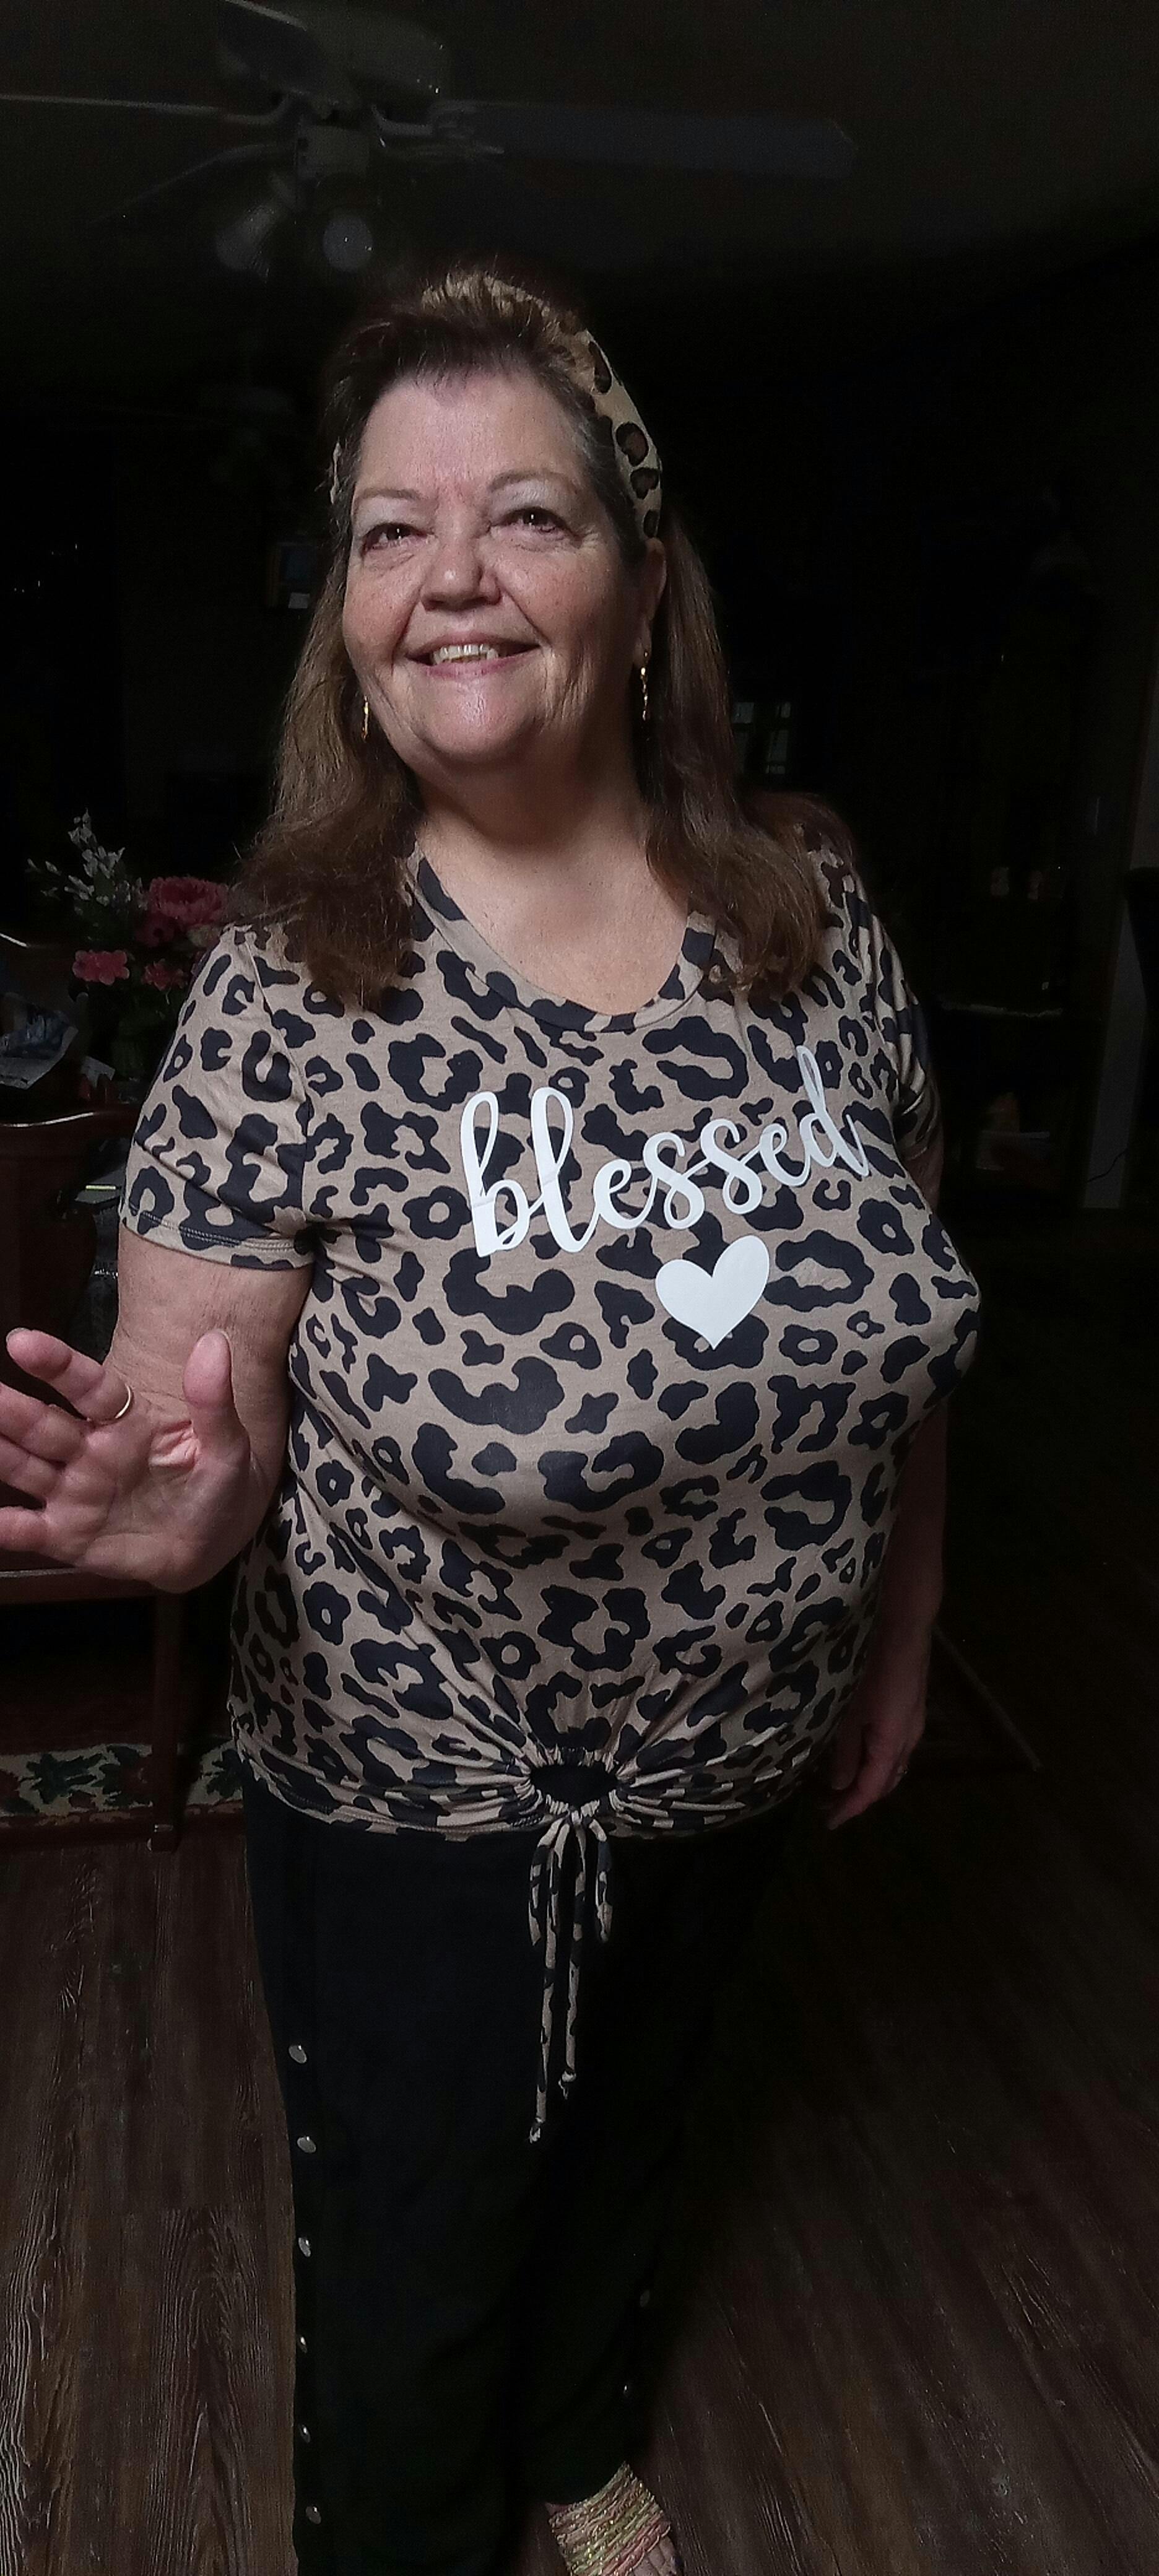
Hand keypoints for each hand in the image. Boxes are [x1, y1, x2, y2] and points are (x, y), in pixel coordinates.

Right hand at [0, 1326, 259, 1591]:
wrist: (212, 1546)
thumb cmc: (216, 1485)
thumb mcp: (228, 1447)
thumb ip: (214, 1401)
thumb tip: (215, 1341)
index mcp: (126, 1422)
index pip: (88, 1387)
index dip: (57, 1364)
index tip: (21, 1341)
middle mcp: (89, 1450)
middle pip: (42, 1425)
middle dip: (10, 1410)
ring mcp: (73, 1492)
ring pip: (25, 1468)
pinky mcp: (65, 1535)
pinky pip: (28, 1530)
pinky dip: (6, 1527)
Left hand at [823, 1623, 932, 1829]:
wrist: (903, 1628)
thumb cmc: (872, 1668)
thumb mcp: (851, 1712)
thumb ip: (845, 1750)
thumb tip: (840, 1785)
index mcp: (892, 1745)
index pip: (870, 1789)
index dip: (850, 1809)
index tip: (829, 1823)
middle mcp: (908, 1740)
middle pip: (886, 1781)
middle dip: (860, 1797)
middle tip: (832, 1805)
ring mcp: (913, 1723)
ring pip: (893, 1765)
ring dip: (870, 1778)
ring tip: (843, 1783)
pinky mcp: (910, 1708)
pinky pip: (895, 1747)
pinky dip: (878, 1760)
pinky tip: (862, 1752)